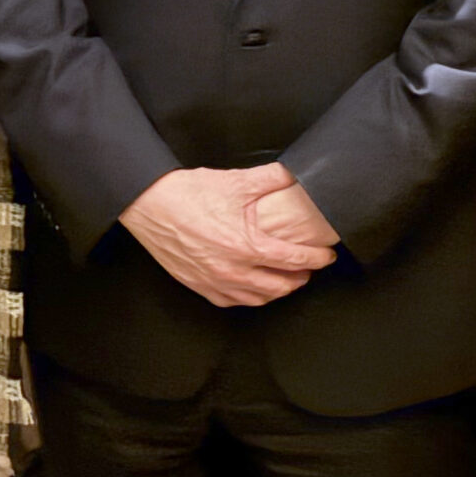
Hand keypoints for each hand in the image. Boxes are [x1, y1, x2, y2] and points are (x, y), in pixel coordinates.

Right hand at [121, 165, 333, 307]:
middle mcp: (233, 270)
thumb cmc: (188, 194)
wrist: (148, 205)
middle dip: (301, 277)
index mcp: (247, 246)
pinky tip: (255, 289)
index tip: (327, 255)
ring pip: (258, 298)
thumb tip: (295, 174)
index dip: (317, 258)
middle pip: (281, 285)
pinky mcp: (199, 286)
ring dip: (278, 290)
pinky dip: (250, 298)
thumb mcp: (235, 181)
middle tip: (310, 267)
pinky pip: (232, 302)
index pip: (295, 259)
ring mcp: (215, 282)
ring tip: (287, 279)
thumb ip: (271, 178)